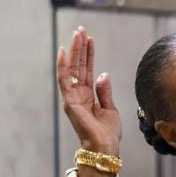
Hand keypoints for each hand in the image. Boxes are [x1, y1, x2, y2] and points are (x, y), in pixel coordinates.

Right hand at [57, 26, 120, 156]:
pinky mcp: (70, 102)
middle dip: (80, 48)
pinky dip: (64, 66)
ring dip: (74, 51)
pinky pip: (65, 81)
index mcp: (88, 95)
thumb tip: (104, 74)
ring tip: (77, 34)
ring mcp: (73, 97)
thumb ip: (105, 91)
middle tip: (81, 29)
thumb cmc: (107, 132)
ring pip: (72, 69)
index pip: (87, 70)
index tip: (89, 38)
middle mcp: (78, 94)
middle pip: (78, 66)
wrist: (105, 147)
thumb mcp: (110, 108)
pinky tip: (64, 52)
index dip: (89, 54)